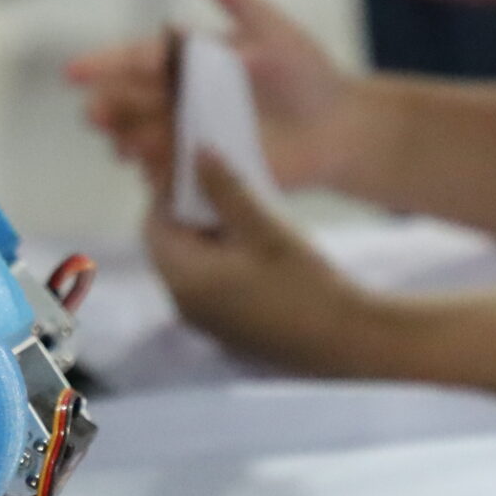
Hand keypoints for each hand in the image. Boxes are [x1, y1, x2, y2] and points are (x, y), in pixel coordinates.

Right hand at [65, 0, 370, 198]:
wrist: (338, 128)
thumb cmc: (308, 74)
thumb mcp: (274, 30)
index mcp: (189, 60)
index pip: (138, 59)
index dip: (104, 64)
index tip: (73, 72)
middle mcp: (181, 98)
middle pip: (132, 101)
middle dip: (109, 107)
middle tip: (95, 115)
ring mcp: (189, 135)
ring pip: (144, 138)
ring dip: (128, 141)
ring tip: (123, 146)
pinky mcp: (205, 169)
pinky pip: (170, 174)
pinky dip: (156, 174)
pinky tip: (149, 175)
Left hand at [145, 154, 384, 375]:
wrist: (342, 342)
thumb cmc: (303, 284)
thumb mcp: (264, 229)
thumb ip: (226, 190)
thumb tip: (196, 154)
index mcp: (184, 280)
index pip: (153, 224)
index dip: (168, 191)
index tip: (196, 166)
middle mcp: (183, 303)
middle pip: (168, 244)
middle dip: (187, 210)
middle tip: (219, 181)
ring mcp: (203, 320)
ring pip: (188, 263)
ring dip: (204, 232)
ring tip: (239, 206)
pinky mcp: (224, 326)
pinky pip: (205, 282)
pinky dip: (217, 256)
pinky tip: (250, 240)